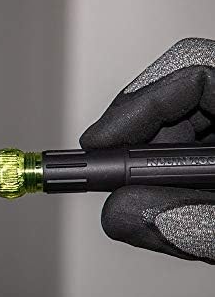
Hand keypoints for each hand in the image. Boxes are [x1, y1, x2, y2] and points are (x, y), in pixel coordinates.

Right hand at [80, 37, 214, 263]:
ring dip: (151, 175)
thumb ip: (199, 222)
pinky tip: (172, 209)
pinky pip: (192, 163)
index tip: (98, 146)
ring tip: (147, 210)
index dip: (135, 105)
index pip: (193, 73)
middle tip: (112, 186)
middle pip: (180, 106)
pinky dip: (172, 188)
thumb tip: (126, 215)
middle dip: (137, 148)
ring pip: (182, 138)